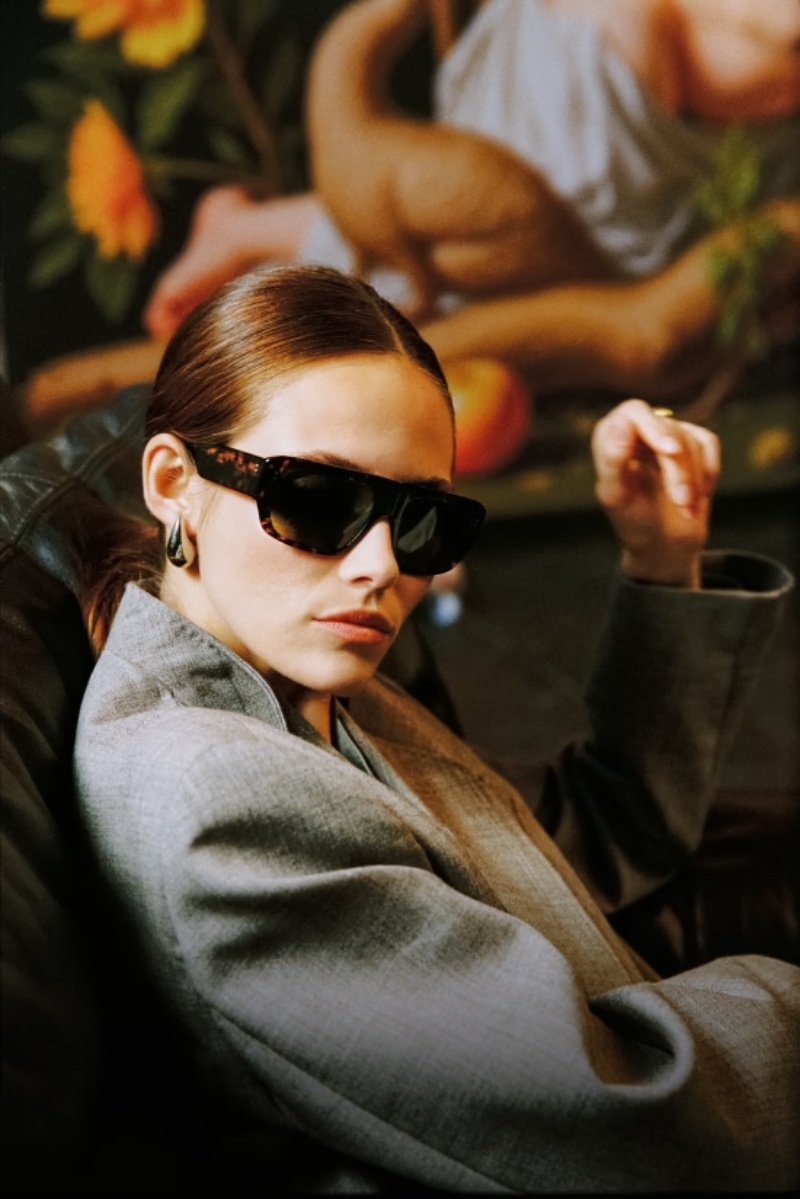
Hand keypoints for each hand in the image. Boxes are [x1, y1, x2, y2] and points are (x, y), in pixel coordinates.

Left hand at [591, 399, 719, 587]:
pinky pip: (709, 445)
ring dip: (692, 480)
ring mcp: (667, 433)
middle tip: (682, 503)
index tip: (670, 450)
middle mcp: (638, 429)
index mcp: (610, 436)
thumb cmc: (633, 523)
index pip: (633, 412)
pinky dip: (707, 473)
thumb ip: (613, 460)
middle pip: (669, 429)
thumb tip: (618, 425)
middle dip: (679, 470)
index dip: (653, 427)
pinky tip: (696, 497)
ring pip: (691, 440)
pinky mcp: (694, 442)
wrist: (663, 545)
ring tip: (684, 508)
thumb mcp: (617, 498)